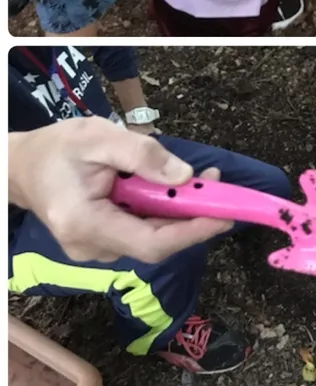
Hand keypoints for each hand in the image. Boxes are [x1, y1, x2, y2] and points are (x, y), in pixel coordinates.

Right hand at [9, 117, 230, 263]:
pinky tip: (171, 189)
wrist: (21, 166)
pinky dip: (161, 212)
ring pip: (149, 237)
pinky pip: (139, 231)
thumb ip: (142, 155)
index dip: (192, 232)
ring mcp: (94, 249)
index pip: (150, 243)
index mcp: (85, 224)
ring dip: (179, 212)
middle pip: (154, 243)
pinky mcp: (101, 242)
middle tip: (217, 184)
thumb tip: (184, 175)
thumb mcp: (99, 136)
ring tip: (200, 180)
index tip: (224, 215)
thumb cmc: (57, 147)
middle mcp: (90, 247)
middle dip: (192, 216)